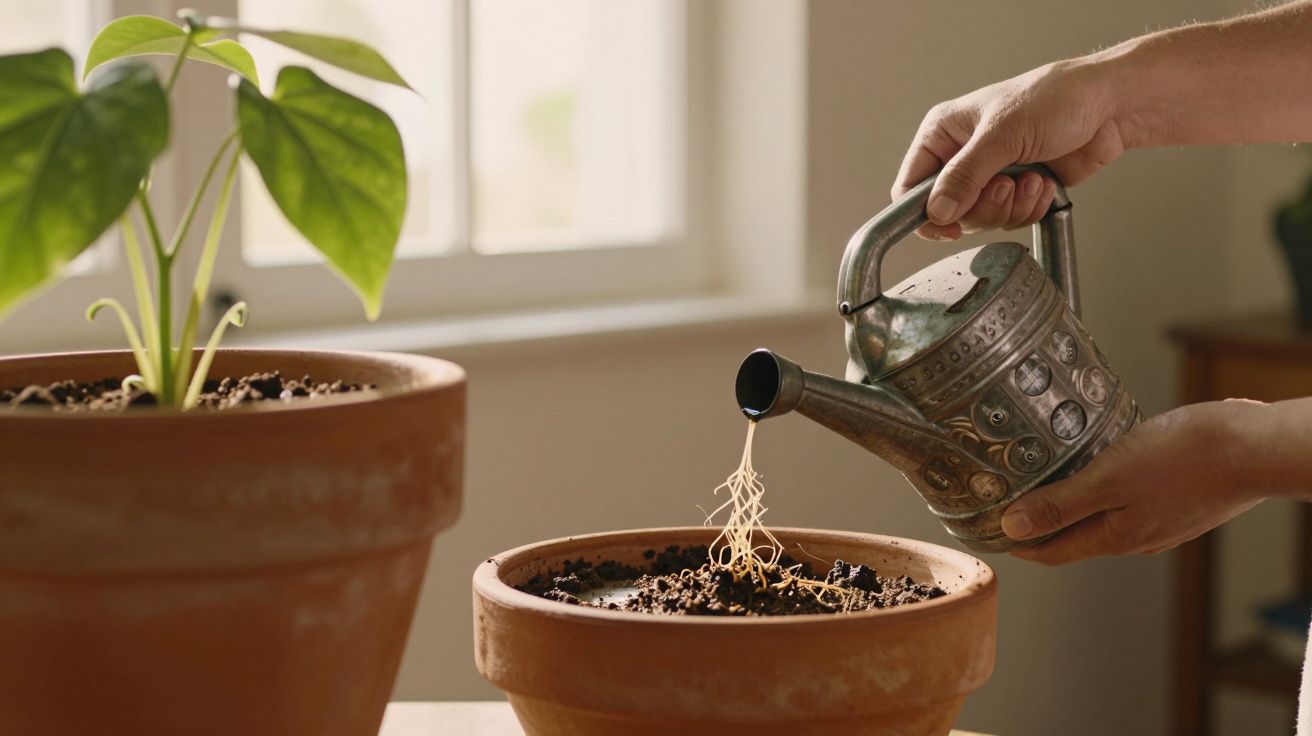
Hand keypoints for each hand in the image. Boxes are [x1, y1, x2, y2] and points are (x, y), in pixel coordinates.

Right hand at [893, 58, 1127, 240]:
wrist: (1108, 107)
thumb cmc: (1055, 99)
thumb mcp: (1002, 135)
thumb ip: (964, 176)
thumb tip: (936, 212)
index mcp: (943, 134)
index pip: (910, 186)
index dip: (924, 212)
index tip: (948, 227)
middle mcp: (961, 156)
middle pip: (948, 211)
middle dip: (983, 206)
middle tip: (1005, 185)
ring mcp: (989, 175)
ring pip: (980, 219)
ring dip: (1011, 206)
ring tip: (1031, 177)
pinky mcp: (1016, 190)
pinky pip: (1010, 219)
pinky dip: (1030, 207)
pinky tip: (1043, 181)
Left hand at [1000, 400, 1264, 565]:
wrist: (1255, 446)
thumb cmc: (1185, 458)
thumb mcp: (1109, 479)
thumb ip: (1060, 505)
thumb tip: (1011, 529)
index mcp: (1115, 538)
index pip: (1051, 552)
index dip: (1016, 545)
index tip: (985, 533)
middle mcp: (1138, 538)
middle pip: (1075, 538)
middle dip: (1039, 526)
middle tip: (1006, 504)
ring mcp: (1163, 522)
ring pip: (1104, 520)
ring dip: (1072, 507)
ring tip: (1046, 482)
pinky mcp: (1181, 501)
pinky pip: (1131, 503)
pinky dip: (1106, 493)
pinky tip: (1102, 469)